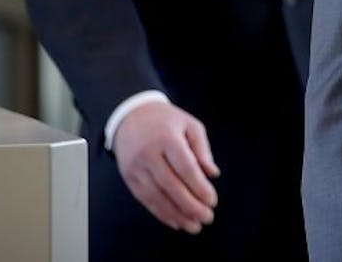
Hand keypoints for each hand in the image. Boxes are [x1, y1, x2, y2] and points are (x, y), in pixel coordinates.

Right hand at [113, 100, 220, 232]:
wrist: (131, 115)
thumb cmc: (165, 121)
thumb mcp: (190, 125)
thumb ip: (202, 150)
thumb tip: (212, 174)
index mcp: (166, 138)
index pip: (185, 168)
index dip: (199, 187)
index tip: (212, 200)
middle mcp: (148, 154)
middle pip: (171, 185)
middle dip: (190, 205)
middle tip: (206, 217)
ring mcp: (136, 167)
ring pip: (156, 197)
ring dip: (176, 214)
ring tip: (193, 225)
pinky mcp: (128, 177)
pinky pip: (145, 199)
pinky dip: (160, 213)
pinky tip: (175, 221)